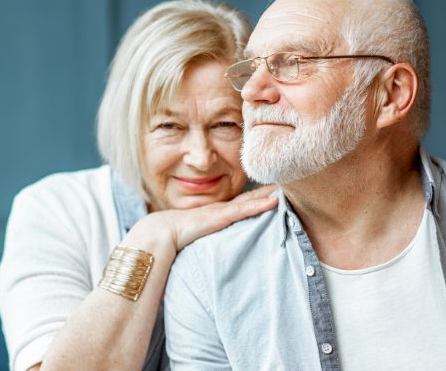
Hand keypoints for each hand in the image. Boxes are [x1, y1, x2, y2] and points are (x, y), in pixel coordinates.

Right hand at [124, 185, 278, 253]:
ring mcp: (221, 211)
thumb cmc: (172, 239)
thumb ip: (200, 245)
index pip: (238, 205)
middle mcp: (219, 209)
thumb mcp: (191, 240)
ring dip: (268, 194)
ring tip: (285, 188)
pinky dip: (261, 204)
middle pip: (248, 198)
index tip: (268, 194)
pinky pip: (246, 208)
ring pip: (250, 200)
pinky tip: (274, 200)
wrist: (161, 233)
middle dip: (265, 191)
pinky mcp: (222, 216)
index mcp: (213, 215)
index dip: (253, 199)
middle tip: (283, 184)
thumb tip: (203, 262)